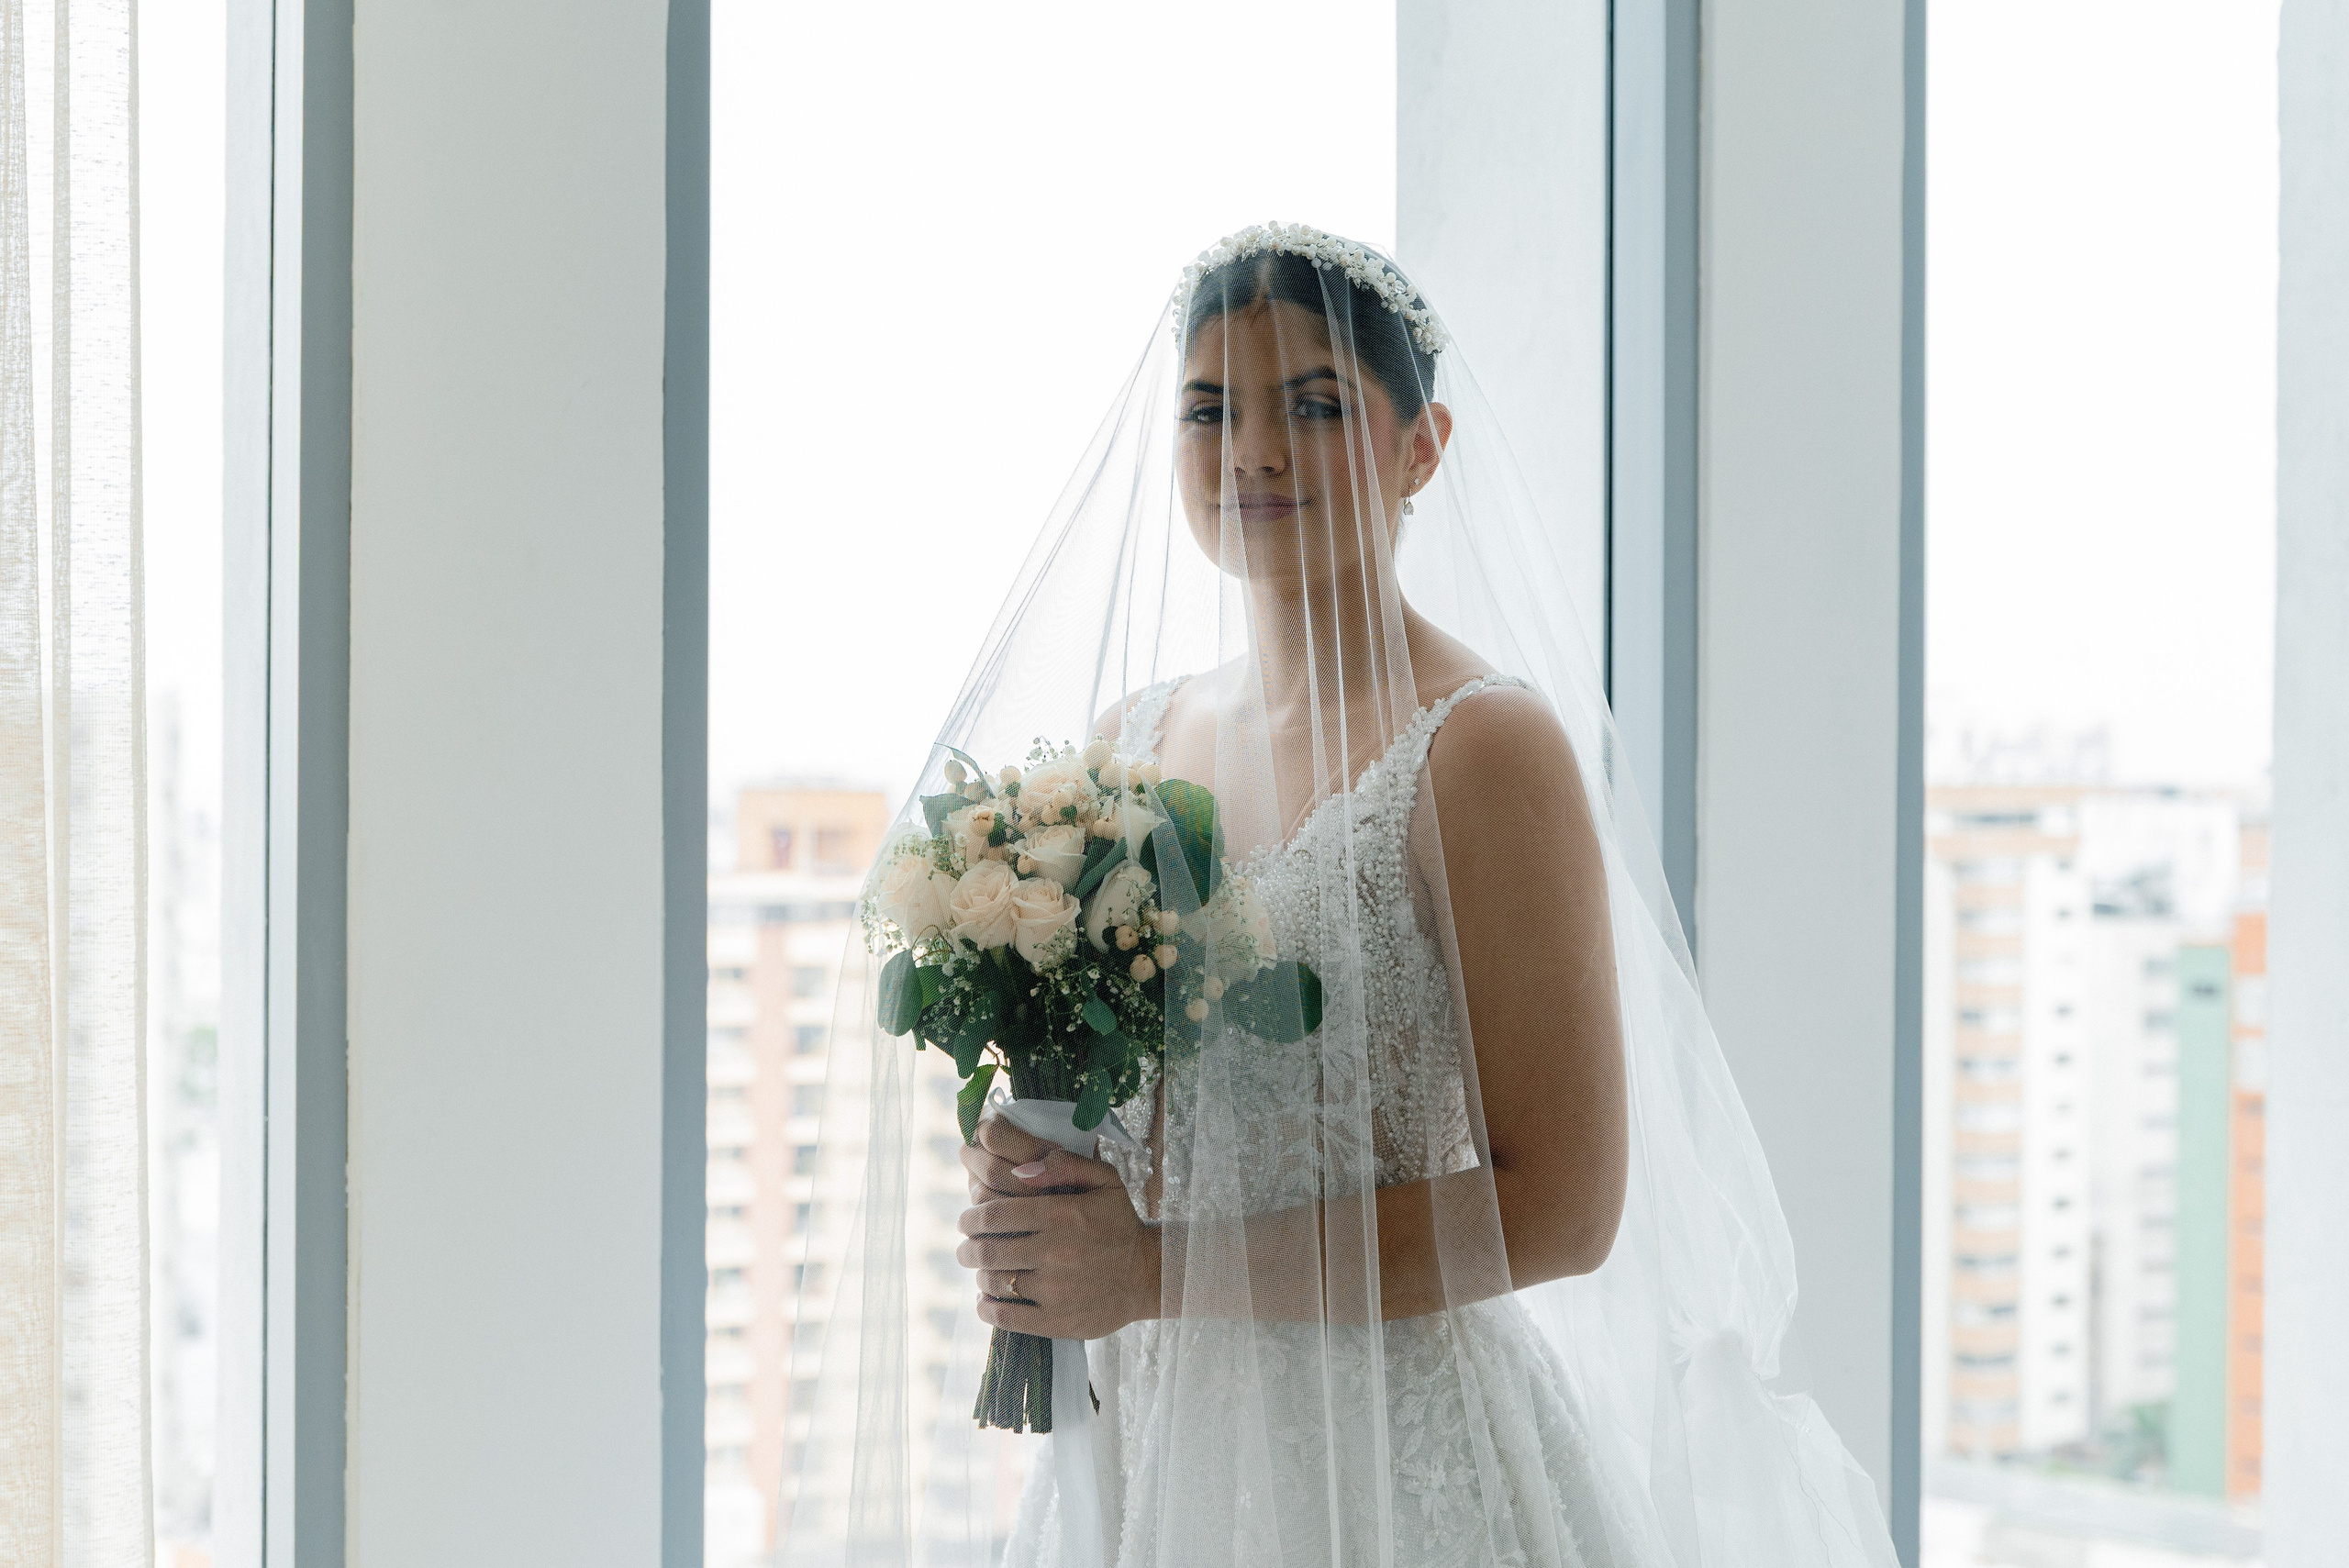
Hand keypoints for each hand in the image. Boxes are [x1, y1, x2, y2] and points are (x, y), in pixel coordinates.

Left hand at [956, 1114, 1158, 1339]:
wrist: (1149, 1274)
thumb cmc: (1119, 1224)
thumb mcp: (1104, 1181)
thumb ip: (1063, 1165)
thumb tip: (1018, 1170)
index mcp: (1062, 1214)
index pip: (994, 1215)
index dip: (970, 1218)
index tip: (965, 1221)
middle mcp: (1055, 1251)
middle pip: (987, 1250)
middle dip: (967, 1249)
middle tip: (965, 1248)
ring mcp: (1055, 1289)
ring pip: (993, 1282)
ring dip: (979, 1276)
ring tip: (983, 1272)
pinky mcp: (1057, 1320)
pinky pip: (1005, 1316)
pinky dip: (987, 1309)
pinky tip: (987, 1301)